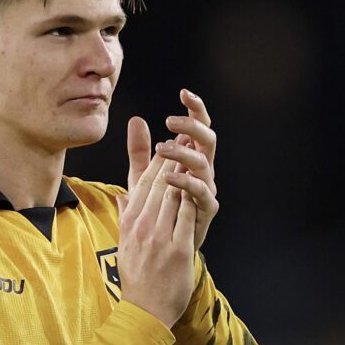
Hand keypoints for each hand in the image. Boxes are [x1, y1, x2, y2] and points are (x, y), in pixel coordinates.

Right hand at [115, 117, 197, 328]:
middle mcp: (141, 226)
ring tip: (196, 155)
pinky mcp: (176, 250)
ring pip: (173, 196)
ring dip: (185, 173)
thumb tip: (123, 194)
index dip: (159, 160)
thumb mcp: (124, 240)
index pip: (144, 183)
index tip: (170, 144)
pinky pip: (186, 218)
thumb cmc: (136, 276)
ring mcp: (158, 237)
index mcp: (129, 221)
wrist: (143, 309)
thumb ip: (126, 213)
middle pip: (159, 184)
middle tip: (186, 139)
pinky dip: (193, 200)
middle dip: (173, 159)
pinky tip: (201, 186)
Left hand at [154, 89, 218, 250]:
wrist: (161, 252)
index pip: (198, 128)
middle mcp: (203, 172)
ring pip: (204, 164)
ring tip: (163, 148)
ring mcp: (206, 191)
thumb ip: (140, 151)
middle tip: (171, 120)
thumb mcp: (143, 179)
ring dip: (184, 152)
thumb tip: (136, 120)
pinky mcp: (205, 212)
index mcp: (191, 160)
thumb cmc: (157, 214)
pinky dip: (187, 183)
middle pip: (208, 140)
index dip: (196, 110)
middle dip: (193, 126)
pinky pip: (202, 193)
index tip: (184, 93)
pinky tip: (171, 177)